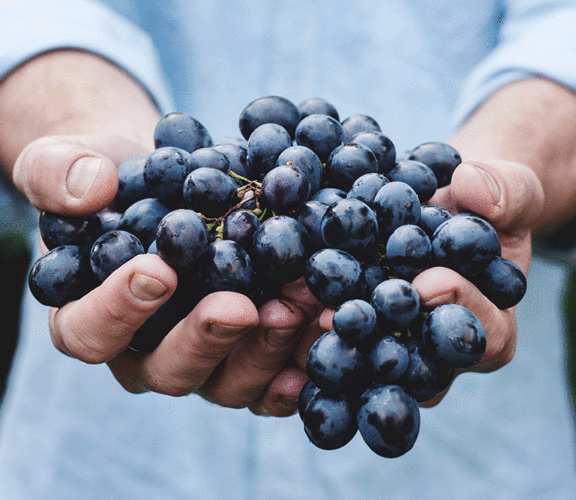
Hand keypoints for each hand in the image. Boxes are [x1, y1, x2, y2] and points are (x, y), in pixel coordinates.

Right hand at [14, 134, 313, 416]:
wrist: (173, 186)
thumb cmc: (116, 182)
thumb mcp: (70, 163)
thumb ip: (60, 173)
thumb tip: (91, 188)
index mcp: (91, 318)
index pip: (90, 332)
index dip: (118, 310)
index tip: (158, 270)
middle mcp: (147, 353)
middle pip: (169, 370)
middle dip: (207, 338)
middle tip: (240, 306)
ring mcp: (205, 361)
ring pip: (230, 382)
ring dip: (267, 350)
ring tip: (299, 308)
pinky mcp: (250, 356)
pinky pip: (274, 380)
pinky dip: (302, 364)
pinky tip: (327, 335)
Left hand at [310, 159, 543, 406]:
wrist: (445, 205)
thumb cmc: (485, 204)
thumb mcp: (510, 190)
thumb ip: (506, 192)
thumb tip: (472, 188)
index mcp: (489, 327)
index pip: (484, 335)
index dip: (460, 310)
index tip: (430, 282)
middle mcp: (437, 351)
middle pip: (414, 363)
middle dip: (380, 338)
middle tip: (342, 316)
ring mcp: (393, 344)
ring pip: (366, 358)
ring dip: (331, 338)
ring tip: (299, 309)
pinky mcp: (356, 328)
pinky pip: (334, 333)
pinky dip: (304, 319)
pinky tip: (277, 300)